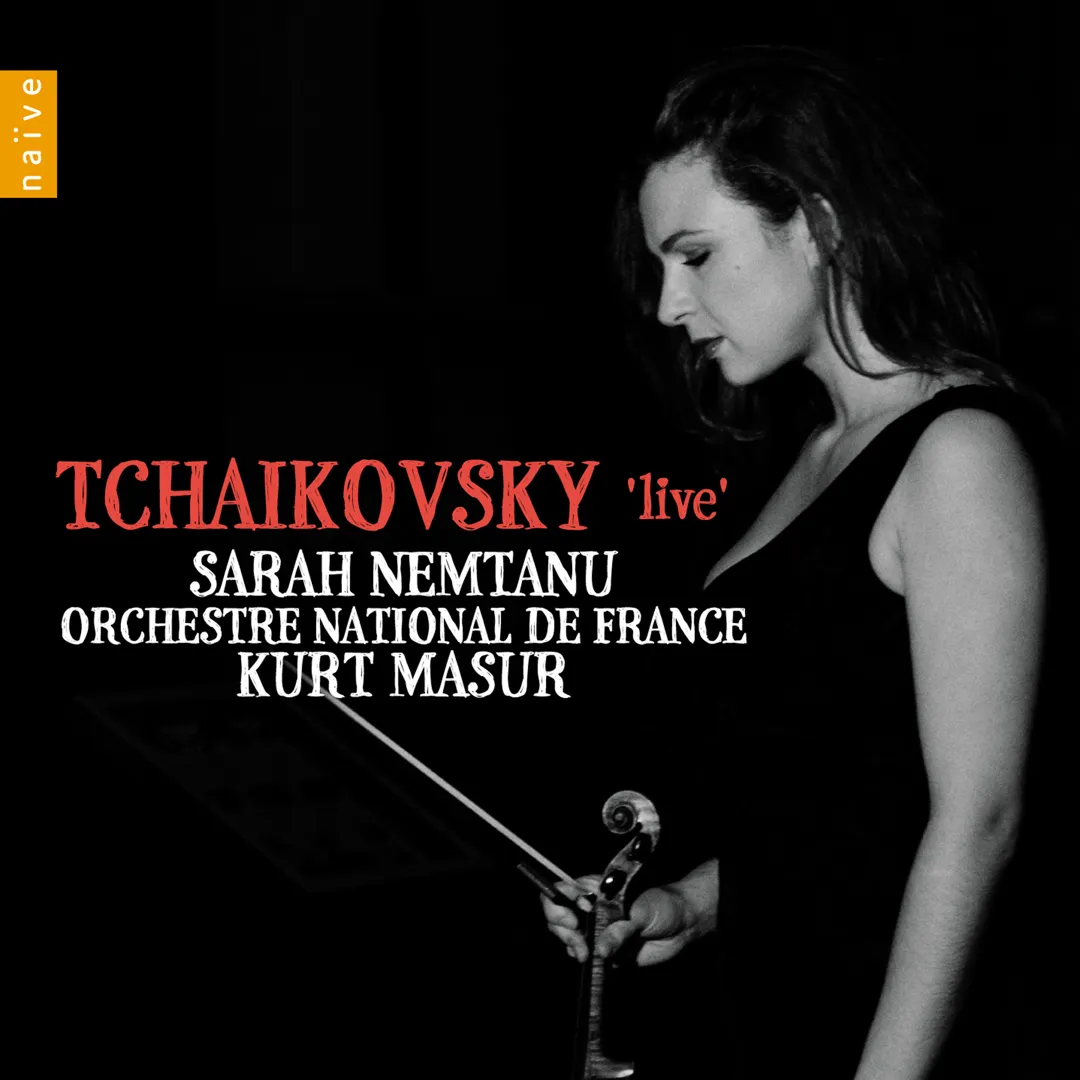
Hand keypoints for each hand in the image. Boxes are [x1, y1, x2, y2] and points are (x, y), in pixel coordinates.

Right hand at [541, 875, 698, 966]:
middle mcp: (591, 907)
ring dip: (571, 946)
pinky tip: (592, 959)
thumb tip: (601, 950)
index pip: (562, 889)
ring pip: (567, 936)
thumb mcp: (642, 913)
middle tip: (580, 942)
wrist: (683, 925)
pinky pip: (582, 954)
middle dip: (563, 930)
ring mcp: (596, 928)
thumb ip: (621, 930)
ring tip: (587, 954)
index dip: (558, 903)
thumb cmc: (663, 906)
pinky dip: (582, 958)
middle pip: (557, 915)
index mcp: (595, 889)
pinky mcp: (604, 949)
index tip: (572, 919)